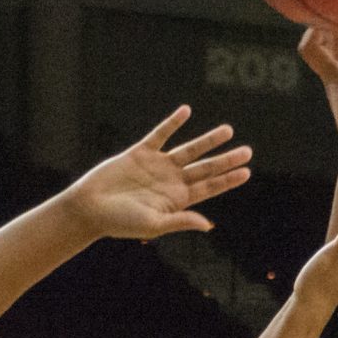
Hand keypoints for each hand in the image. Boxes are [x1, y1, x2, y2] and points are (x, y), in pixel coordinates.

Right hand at [63, 112, 252, 242]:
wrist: (89, 208)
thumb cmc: (119, 222)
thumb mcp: (153, 225)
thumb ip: (181, 221)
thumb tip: (208, 225)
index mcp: (176, 200)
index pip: (209, 188)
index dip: (227, 179)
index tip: (246, 171)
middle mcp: (170, 181)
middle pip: (205, 168)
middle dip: (226, 160)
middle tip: (248, 151)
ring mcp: (157, 166)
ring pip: (189, 150)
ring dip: (208, 141)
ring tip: (228, 131)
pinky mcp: (140, 153)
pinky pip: (160, 135)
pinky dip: (172, 123)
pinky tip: (186, 111)